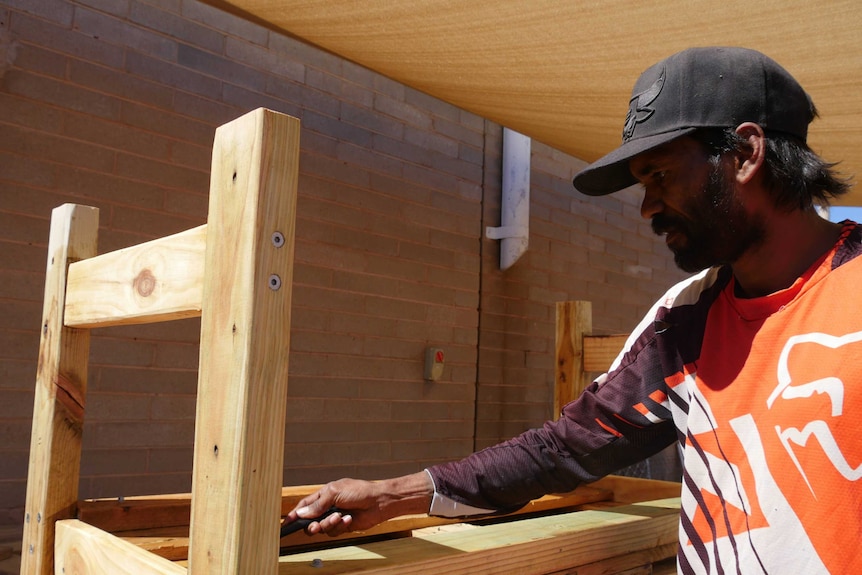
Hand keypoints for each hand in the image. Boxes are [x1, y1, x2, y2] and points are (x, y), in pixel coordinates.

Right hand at [285, 472, 432, 536]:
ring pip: (322, 528)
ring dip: (329, 524)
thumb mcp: (335, 493)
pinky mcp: (344, 526)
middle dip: (312, 524)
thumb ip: (317, 504)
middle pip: (311, 521)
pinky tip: (349, 519)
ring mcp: (335, 517)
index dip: (296, 513)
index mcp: (324, 495)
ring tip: (339, 517)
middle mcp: (328, 507)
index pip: (305, 505)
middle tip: (315, 526)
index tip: (287, 522)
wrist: (379, 501)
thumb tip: (302, 512)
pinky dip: (341, 526)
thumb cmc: (359, 491)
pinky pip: (334, 532)